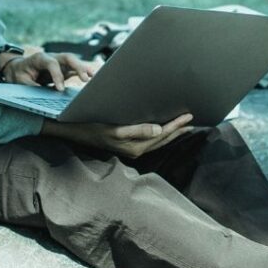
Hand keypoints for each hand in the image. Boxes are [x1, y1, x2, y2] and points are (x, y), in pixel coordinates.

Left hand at [0, 50, 95, 90]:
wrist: (18, 69)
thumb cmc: (18, 74)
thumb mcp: (20, 81)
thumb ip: (32, 87)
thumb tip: (44, 96)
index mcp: (39, 58)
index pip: (52, 63)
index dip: (57, 76)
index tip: (60, 89)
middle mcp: (52, 57)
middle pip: (67, 58)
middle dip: (78, 66)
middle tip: (85, 78)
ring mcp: (59, 62)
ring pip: (74, 62)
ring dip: (84, 69)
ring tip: (94, 77)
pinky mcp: (64, 69)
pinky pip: (75, 69)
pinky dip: (84, 73)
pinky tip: (93, 78)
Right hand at [46, 113, 195, 158]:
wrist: (75, 133)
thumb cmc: (93, 128)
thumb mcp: (114, 129)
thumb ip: (137, 130)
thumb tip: (159, 129)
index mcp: (135, 147)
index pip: (162, 135)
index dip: (176, 125)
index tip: (189, 117)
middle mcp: (136, 151)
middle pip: (163, 139)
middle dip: (178, 130)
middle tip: (192, 121)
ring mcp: (132, 149)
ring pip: (158, 141)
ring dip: (171, 133)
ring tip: (184, 126)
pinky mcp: (128, 146)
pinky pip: (150, 141)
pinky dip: (160, 135)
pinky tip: (163, 130)